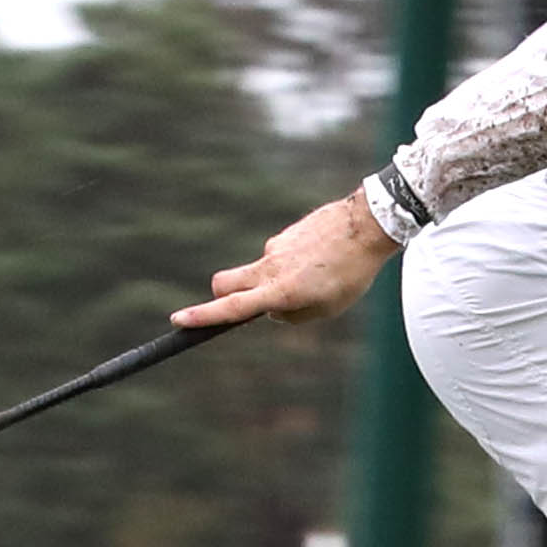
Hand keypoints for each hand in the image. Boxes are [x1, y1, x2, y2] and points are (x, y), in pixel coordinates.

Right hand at [180, 193, 398, 330]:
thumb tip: (268, 310)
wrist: (367, 227)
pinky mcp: (284, 234)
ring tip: (315, 279)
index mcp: (281, 291)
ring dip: (272, 282)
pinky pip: (278, 257)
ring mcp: (275, 247)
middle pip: (224, 283)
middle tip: (240, 303)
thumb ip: (291, 315)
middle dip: (220, 296)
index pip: (232, 307)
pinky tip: (320, 261)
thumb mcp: (326, 309)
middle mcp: (271, 267)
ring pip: (258, 272)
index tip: (179, 319)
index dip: (203, 315)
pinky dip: (290, 265)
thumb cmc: (350, 274)